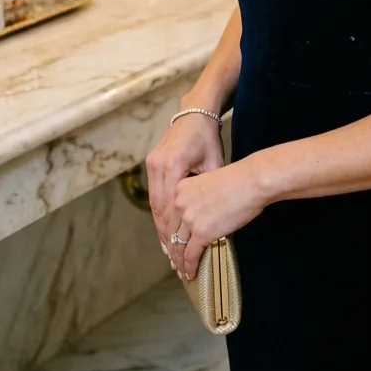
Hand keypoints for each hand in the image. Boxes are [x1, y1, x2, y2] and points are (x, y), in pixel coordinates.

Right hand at [146, 113, 224, 266]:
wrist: (195, 113)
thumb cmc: (208, 137)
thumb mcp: (214, 162)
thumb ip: (210, 189)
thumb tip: (218, 217)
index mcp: (173, 165)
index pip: (170, 206)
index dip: (174, 231)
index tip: (179, 251)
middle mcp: (158, 166)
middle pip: (159, 209)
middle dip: (166, 235)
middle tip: (172, 258)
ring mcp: (152, 164)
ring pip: (154, 203)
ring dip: (160, 226)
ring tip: (168, 248)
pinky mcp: (151, 163)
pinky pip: (154, 193)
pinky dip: (159, 212)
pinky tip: (164, 228)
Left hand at [168, 158, 266, 281]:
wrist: (250, 182)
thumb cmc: (238, 180)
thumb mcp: (209, 183)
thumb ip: (199, 198)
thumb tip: (202, 216)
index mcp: (180, 188)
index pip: (168, 216)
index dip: (169, 234)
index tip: (171, 243)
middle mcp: (180, 203)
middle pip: (171, 233)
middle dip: (172, 250)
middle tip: (174, 262)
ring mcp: (189, 219)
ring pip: (179, 246)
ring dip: (180, 262)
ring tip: (182, 272)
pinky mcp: (201, 233)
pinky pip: (191, 255)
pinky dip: (190, 267)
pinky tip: (191, 274)